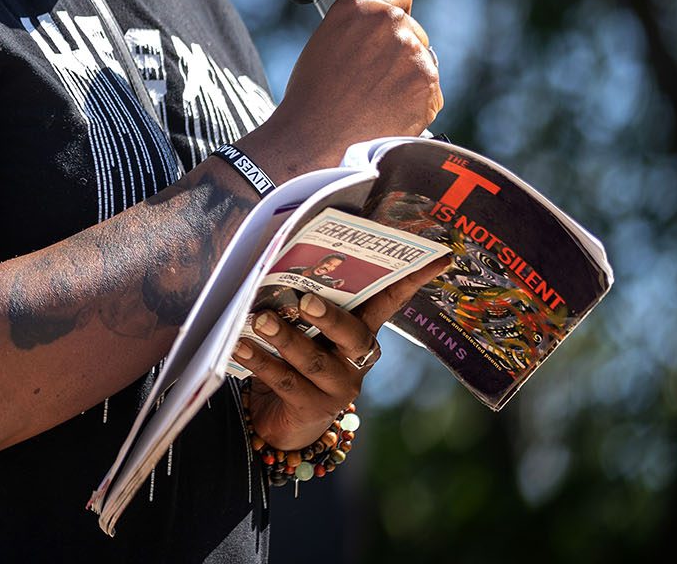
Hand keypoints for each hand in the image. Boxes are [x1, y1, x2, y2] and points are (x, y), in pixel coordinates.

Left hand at [235, 254, 451, 449]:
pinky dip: (259, 361)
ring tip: (260, 319)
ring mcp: (337, 388)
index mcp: (360, 332)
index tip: (437, 256)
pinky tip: (239, 346)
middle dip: (330, 316)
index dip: (411, 280)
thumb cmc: (294, 359)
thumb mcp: (305, 330)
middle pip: (352, 335)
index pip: (389, 301)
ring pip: (311, 360)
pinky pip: (284, 382)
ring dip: (285, 338)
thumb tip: (277, 258)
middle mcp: (356, 360)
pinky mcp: (312, 409)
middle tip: (305, 299)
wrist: (283, 420)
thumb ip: (302, 303)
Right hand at [267, 0, 442, 173]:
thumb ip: (358, 26)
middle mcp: (389, 21)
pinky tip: (387, 114)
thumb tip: (383, 26)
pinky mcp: (427, 83)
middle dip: (399, 52)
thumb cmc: (312, 95)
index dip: (393, 15)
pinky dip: (415, 104)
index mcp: (359, 5)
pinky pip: (429, 91)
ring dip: (407, 79)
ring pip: (422, 63)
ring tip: (375, 100)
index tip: (385, 33)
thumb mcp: (325, 41)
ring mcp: (412, 51)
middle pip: (412, 31)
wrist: (314, 139)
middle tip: (371, 79)